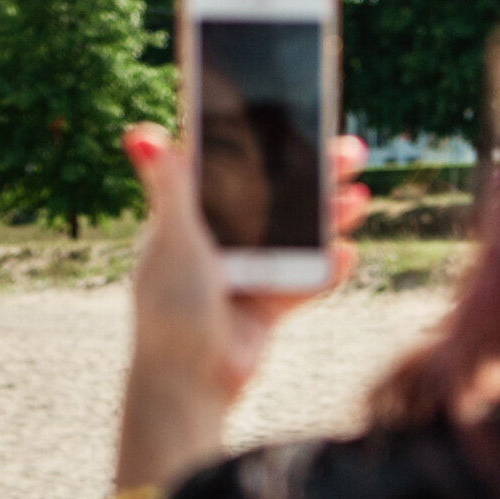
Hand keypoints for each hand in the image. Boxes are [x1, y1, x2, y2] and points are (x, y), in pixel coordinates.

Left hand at [113, 123, 368, 490]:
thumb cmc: (171, 306)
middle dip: (313, 175)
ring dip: (329, 215)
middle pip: (273, 198)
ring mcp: (246, 274)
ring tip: (359, 198)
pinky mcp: (266, 306)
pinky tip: (347, 252)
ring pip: (296, 234)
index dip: (264, 145)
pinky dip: (327, 269)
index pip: (230, 170)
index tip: (298, 119)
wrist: (190, 380)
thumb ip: (168, 185)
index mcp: (190, 219)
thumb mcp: (173, 237)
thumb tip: (140, 132)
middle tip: (350, 150)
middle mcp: (219, 243)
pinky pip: (306, 281)